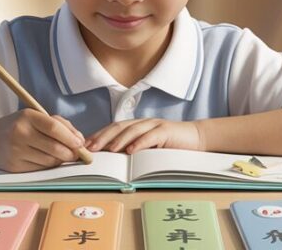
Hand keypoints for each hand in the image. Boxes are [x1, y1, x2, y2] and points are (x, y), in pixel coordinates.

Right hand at [0, 109, 85, 171]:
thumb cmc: (18, 126)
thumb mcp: (34, 117)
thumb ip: (59, 124)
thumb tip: (80, 140)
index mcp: (27, 117)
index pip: (54, 128)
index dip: (70, 137)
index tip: (80, 143)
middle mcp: (19, 133)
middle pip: (54, 148)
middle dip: (71, 153)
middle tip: (77, 154)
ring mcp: (15, 151)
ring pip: (49, 161)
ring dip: (60, 160)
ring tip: (61, 155)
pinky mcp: (14, 167)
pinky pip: (40, 169)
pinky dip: (48, 166)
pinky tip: (46, 159)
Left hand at [86, 118, 202, 153]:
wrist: (196, 137)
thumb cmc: (170, 145)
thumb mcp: (148, 148)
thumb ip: (133, 149)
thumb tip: (112, 158)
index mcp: (136, 126)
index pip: (113, 129)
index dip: (99, 135)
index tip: (85, 146)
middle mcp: (142, 123)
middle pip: (118, 127)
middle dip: (103, 137)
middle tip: (90, 148)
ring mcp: (154, 125)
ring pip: (132, 130)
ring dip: (119, 140)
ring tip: (108, 149)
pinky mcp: (166, 131)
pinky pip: (150, 136)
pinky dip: (140, 143)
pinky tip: (131, 150)